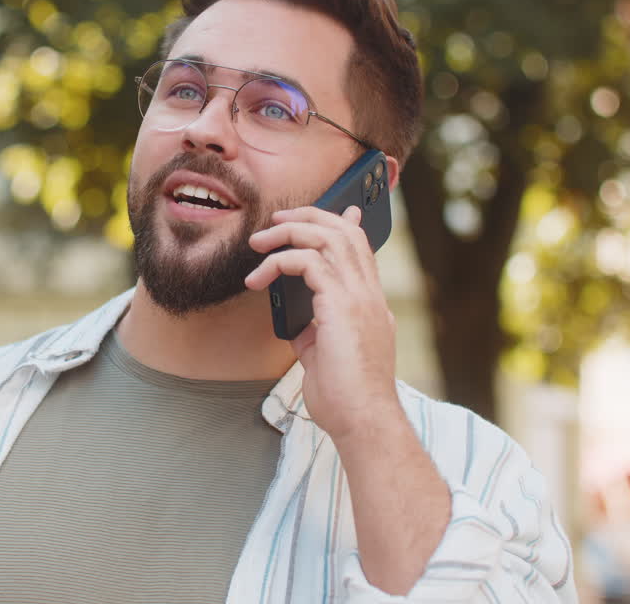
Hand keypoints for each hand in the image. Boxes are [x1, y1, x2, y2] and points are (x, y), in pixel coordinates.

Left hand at [244, 205, 399, 440]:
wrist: (363, 422)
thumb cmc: (345, 399)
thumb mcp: (324, 356)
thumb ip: (314, 331)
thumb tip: (296, 320)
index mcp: (370, 304)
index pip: (360, 248)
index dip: (344, 222)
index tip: (331, 209)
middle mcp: (370, 294)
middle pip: (346, 231)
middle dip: (308, 217)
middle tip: (276, 222)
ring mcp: (360, 297)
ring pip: (329, 236)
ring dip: (289, 232)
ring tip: (259, 242)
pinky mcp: (342, 305)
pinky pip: (307, 262)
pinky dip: (278, 262)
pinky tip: (258, 278)